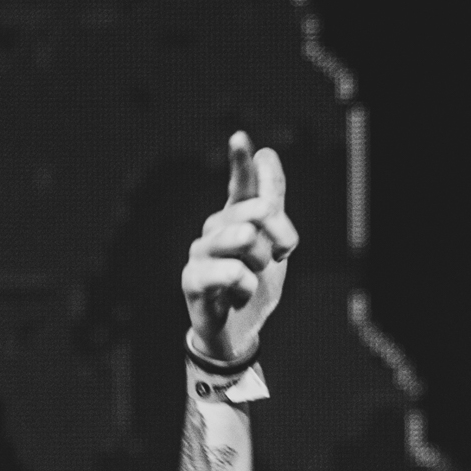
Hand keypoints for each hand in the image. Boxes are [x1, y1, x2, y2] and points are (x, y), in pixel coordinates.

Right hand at [182, 131, 298, 361]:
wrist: (237, 332)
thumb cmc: (254, 286)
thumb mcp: (274, 247)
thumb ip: (273, 203)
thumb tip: (266, 155)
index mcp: (235, 218)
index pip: (241, 184)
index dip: (240, 161)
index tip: (240, 138)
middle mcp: (214, 228)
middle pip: (257, 211)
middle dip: (278, 237)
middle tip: (275, 259)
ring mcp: (200, 252)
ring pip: (244, 238)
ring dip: (259, 262)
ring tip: (253, 278)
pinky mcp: (192, 279)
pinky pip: (230, 272)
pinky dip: (245, 286)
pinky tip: (238, 295)